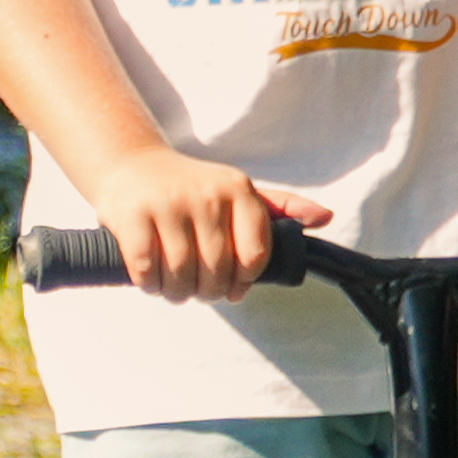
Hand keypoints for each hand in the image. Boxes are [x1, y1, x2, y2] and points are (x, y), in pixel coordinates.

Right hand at [90, 143, 327, 301]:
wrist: (131, 164)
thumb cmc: (192, 188)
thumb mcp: (237, 191)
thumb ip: (280, 209)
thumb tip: (325, 217)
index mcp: (238, 189)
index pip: (254, 257)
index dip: (242, 282)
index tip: (231, 285)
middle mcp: (206, 194)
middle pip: (217, 272)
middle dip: (207, 292)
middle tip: (197, 289)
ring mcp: (167, 203)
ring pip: (182, 276)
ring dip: (177, 293)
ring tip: (173, 287)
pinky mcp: (131, 215)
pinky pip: (146, 269)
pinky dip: (149, 284)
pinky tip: (151, 279)